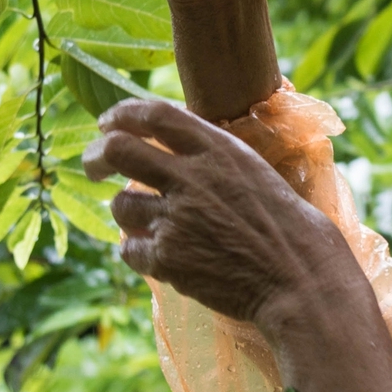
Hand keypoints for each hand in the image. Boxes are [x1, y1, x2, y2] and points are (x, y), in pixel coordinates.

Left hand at [84, 99, 363, 327]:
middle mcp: (191, 177)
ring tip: (147, 224)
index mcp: (217, 149)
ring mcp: (176, 218)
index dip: (121, 114)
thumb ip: (212, 158)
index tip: (107, 123)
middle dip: (95, 157)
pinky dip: (137, 252)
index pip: (154, 115)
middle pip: (117, 150)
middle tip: (92, 167)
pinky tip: (157, 256)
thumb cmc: (288, 226)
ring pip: (120, 206)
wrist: (299, 278)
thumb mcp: (254, 171)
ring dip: (127, 213)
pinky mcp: (167, 259)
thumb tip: (170, 150)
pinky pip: (129, 249)